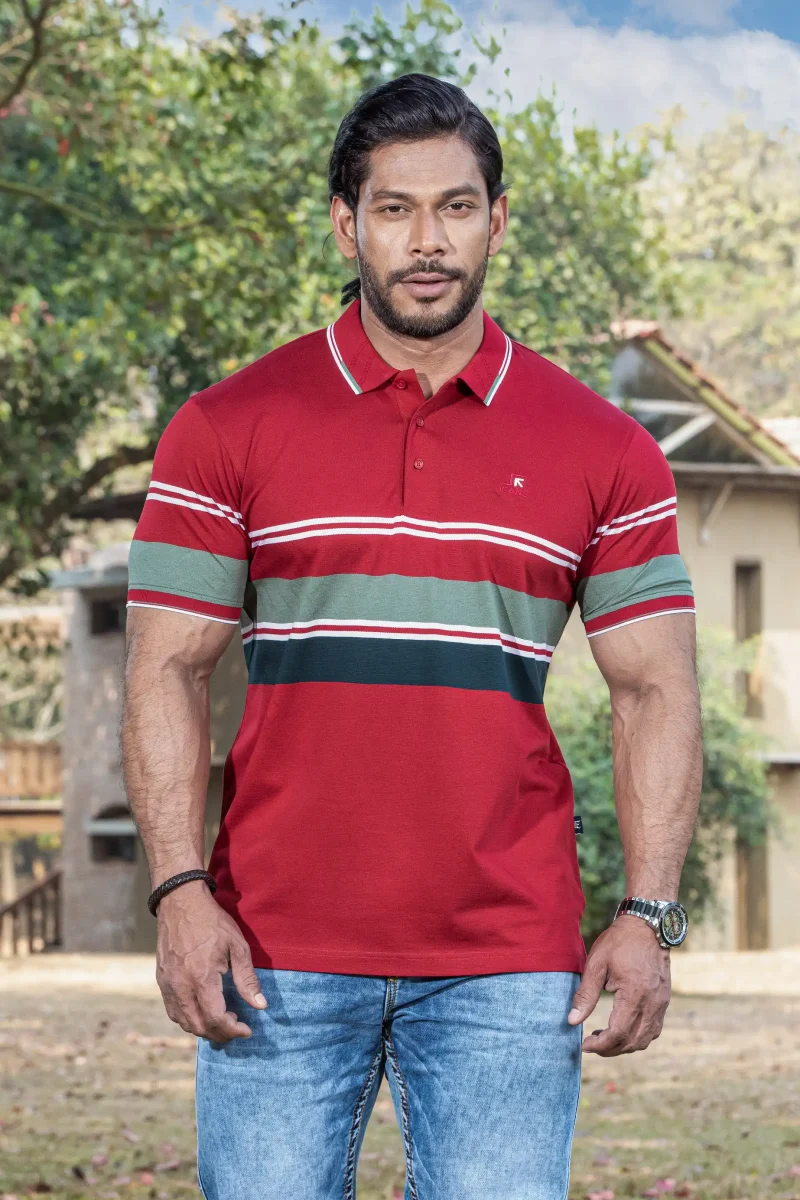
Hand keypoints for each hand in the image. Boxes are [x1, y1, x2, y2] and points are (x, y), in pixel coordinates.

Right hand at [154, 879, 266, 1041]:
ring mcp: (168, 985)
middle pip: (199, 1027)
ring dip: (205, 1029)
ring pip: (184, 1023)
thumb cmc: (212, 922)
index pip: (216, 1019)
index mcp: (202, 977)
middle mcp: (181, 986)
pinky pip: (173, 1012)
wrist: (180, 903)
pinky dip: (189, 1020)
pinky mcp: (162, 982)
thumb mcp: (237, 945)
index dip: (233, 1030)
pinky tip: (203, 1012)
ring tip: (223, 1021)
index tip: (247, 1029)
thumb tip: (261, 1005)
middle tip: (237, 1026)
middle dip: (221, 1034)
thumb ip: (247, 978)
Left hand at [567, 915, 670, 1055]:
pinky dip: (638, 1037)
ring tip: (604, 1037)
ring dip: (624, 1046)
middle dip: (609, 1049)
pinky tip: (622, 1028)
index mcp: (634, 994)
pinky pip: (653, 1030)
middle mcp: (652, 1004)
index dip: (600, 1045)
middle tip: (591, 1043)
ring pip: (645, 1040)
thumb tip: (572, 1021)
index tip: (583, 1045)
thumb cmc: (620, 942)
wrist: (648, 926)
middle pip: (632, 1042)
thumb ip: (585, 994)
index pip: (618, 1033)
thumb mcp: (597, 963)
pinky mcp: (664, 1001)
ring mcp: (661, 1004)